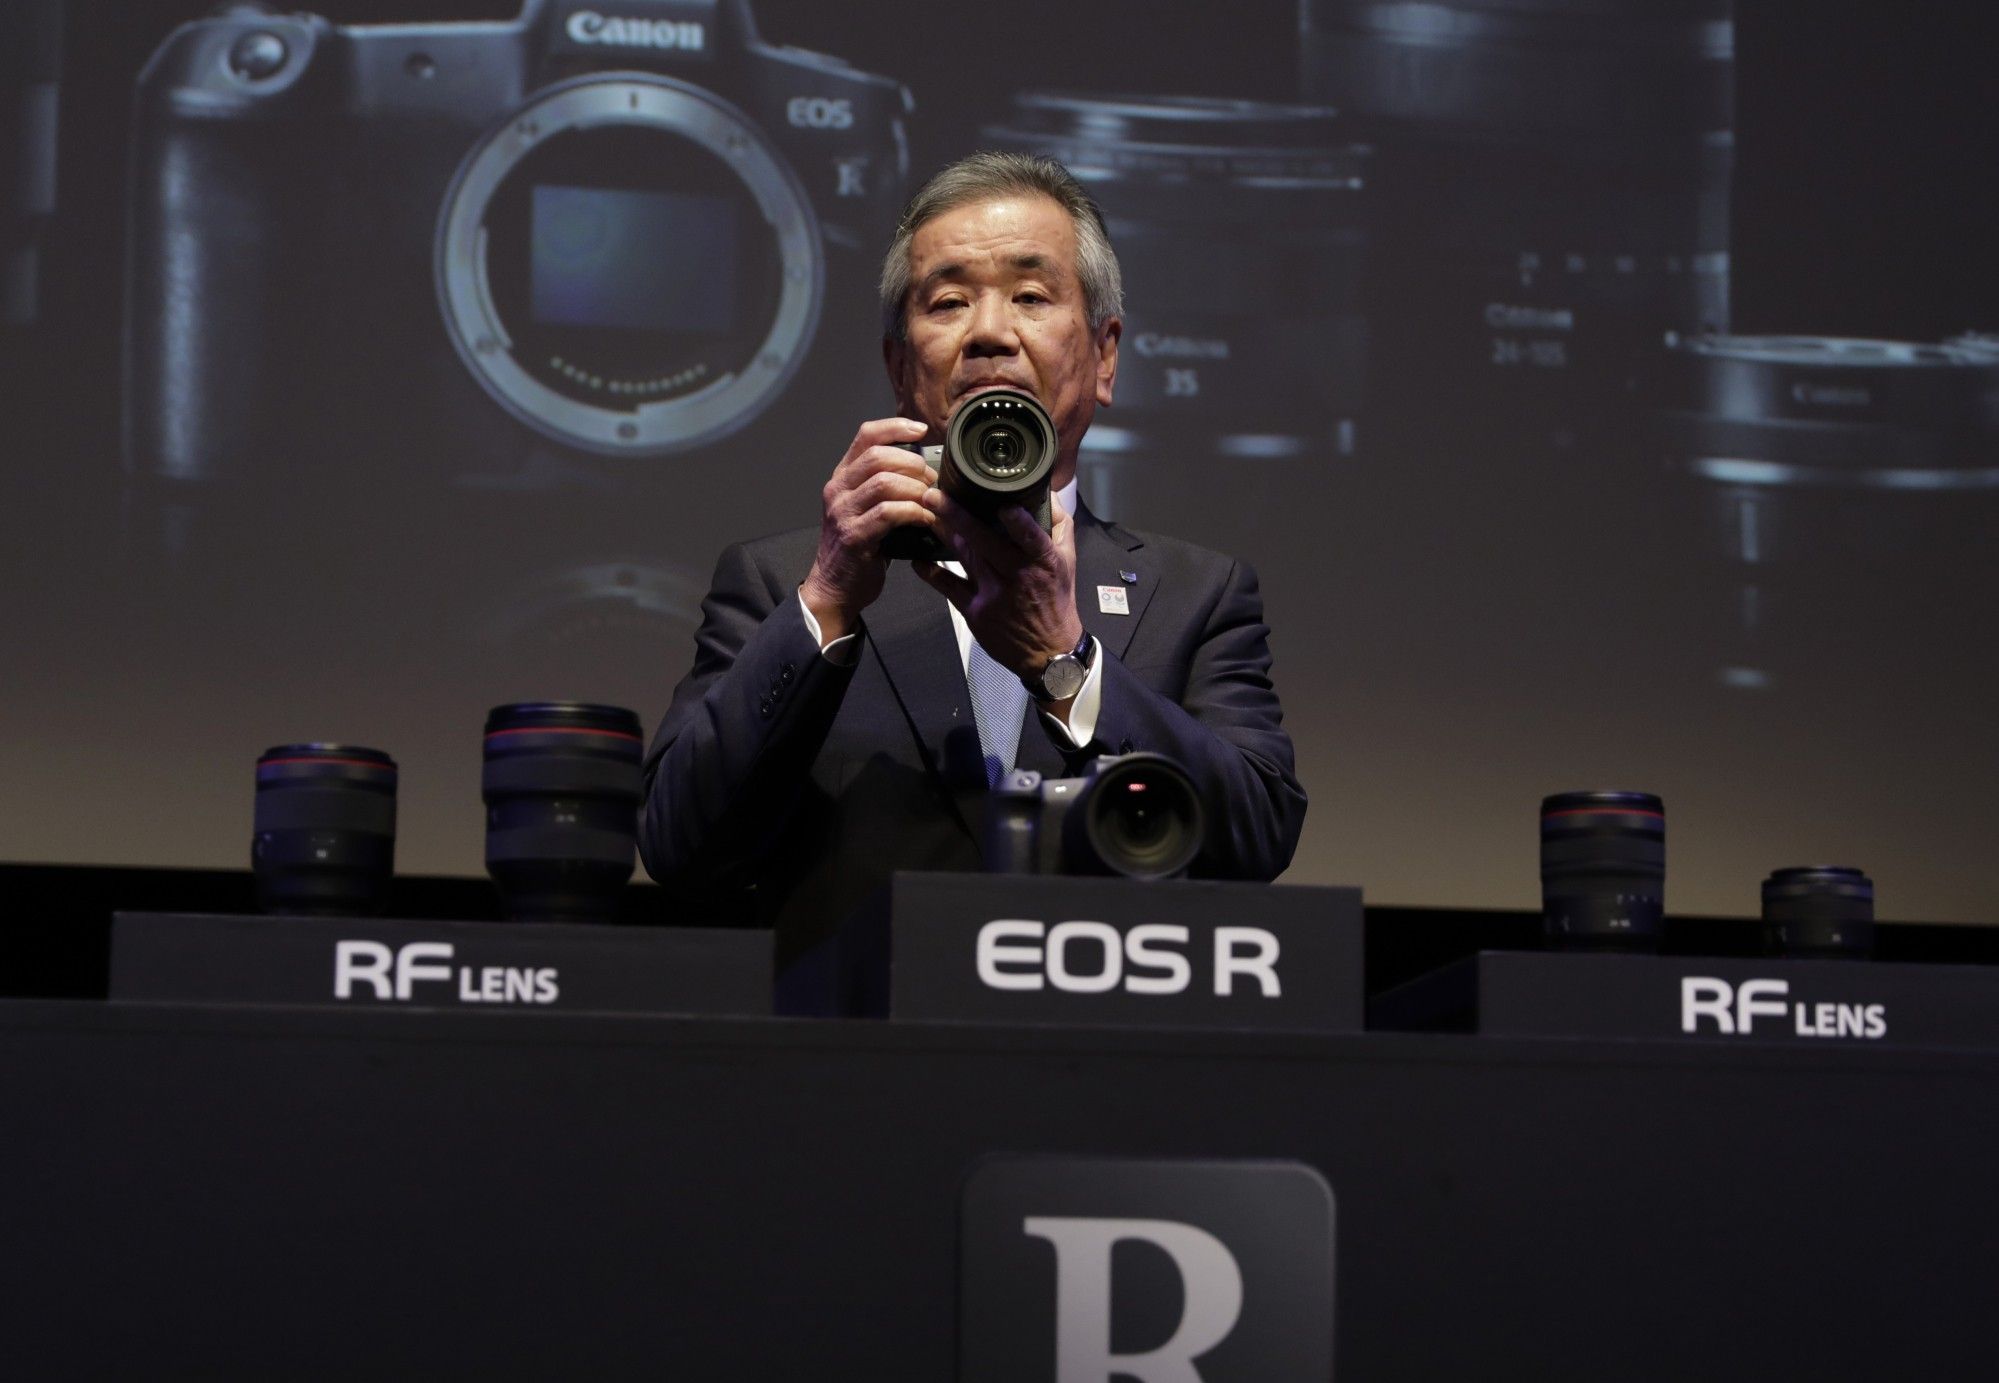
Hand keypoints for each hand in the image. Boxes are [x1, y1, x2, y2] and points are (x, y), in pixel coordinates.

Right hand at [799, 417, 935, 641]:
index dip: (896, 427)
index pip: (866, 435)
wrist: (835, 589)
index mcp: (843, 477)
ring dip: (915, 488)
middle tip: (932, 479)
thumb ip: (886, 486)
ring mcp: (842, 512)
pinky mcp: (853, 536)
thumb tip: (926, 469)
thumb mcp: (867, 509)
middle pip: (878, 455)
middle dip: (913, 463)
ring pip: (884, 482)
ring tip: (930, 500)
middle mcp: (838, 489)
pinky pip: (888, 513)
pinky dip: (913, 512)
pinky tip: (926, 519)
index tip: (922, 431)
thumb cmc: (859, 549)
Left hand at [913, 493, 1084, 683]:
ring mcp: (994, 595)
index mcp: (1043, 562)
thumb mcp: (1068, 561)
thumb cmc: (1056, 601)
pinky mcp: (976, 612)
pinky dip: (931, 572)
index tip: (1004, 505)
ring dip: (943, 534)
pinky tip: (917, 559)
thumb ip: (1058, 524)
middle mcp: (1018, 577)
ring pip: (965, 556)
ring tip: (925, 513)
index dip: (1019, 523)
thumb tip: (1046, 492)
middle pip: (985, 542)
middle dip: (958, 516)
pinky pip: (948, 587)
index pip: (1032, 539)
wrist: (1048, 652)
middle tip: (933, 495)